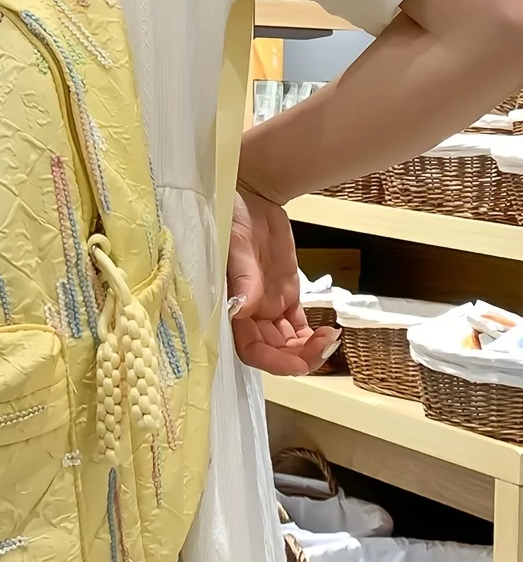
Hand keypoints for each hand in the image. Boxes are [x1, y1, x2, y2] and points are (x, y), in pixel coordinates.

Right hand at [228, 185, 340, 375]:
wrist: (251, 198)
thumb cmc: (233, 218)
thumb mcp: (236, 245)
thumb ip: (242, 278)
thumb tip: (243, 308)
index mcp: (231, 305)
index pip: (250, 347)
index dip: (272, 361)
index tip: (298, 363)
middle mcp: (249, 312)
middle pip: (272, 351)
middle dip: (297, 357)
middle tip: (325, 347)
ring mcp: (268, 306)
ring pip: (288, 343)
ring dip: (309, 350)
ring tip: (331, 338)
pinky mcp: (285, 295)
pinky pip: (299, 327)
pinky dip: (314, 336)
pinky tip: (329, 332)